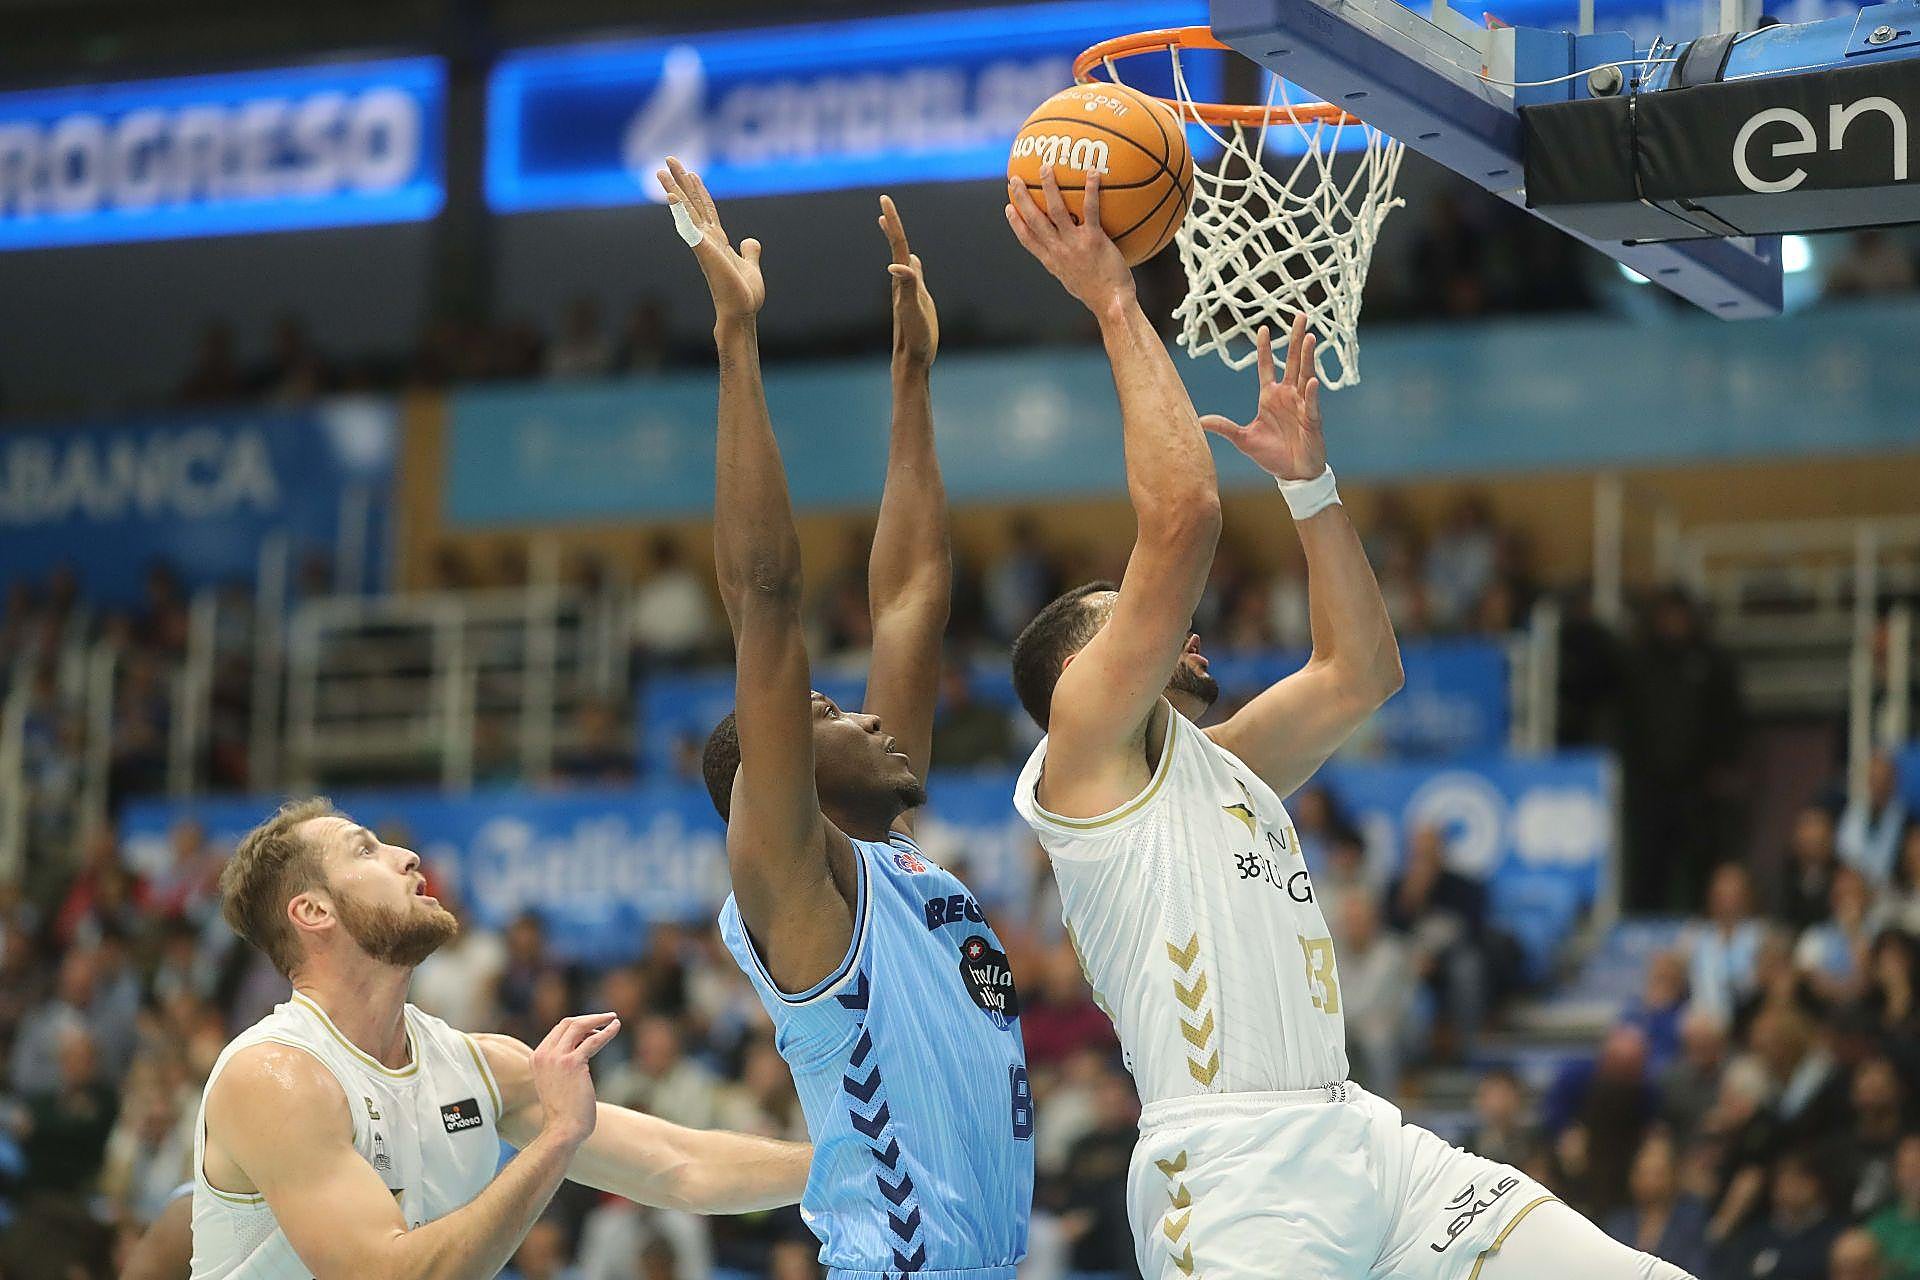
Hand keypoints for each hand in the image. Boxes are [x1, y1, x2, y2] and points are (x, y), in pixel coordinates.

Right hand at [530, 1012, 620, 1146]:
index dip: (578, 1024)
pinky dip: (607, 1031)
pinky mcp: (573, 1063)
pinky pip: (594, 1040)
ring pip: (579, 1026)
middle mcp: (544, 1054)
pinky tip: (616, 1027)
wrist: (563, 1130)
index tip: (594, 1025)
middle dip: (589, 1018)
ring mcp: (557, 1058)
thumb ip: (561, 1065)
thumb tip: (584, 1049)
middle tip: (607, 1017)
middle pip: (567, 1023)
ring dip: (599, 1020)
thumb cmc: (563, 1112)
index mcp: (537, 1058)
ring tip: (614, 1020)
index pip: (558, 1030)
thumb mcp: (555, 1082)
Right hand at [657, 157, 764, 323]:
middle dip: (681, 181)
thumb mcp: (751, 267)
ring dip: (674, 189)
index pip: (706, 209)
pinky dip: (680, 212)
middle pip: (692, 203)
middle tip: (668, 159)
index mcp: (717, 241)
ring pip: (686, 211)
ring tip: (661, 170)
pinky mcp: (704, 251)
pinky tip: (671, 196)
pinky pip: (689, 228)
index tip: (691, 172)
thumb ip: (750, 253)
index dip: (699, 190)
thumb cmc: (743, 296)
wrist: (741, 313)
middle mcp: (707, 239)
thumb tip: (750, 241)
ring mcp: (703, 244)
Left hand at [878, 195, 936, 365]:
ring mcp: (908, 290)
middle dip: (892, 223)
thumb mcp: (912, 310)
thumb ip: (906, 286)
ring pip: (901, 257)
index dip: (892, 222)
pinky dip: (910, 261)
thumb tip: (895, 264)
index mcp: (902, 280)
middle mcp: (902, 281)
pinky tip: (911, 260)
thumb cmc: (914, 337)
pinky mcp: (916, 300)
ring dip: (896, 238)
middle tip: (885, 202)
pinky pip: (912, 274)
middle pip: (897, 246)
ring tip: (887, 223)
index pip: (898, 244)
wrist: (913, 358)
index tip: (884, 200)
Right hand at [1004, 166, 1132, 314]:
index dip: (1016, 223)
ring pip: (1055, 209)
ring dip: (1048, 187)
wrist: (1111, 304)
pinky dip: (1090, 189)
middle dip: (1022, 198)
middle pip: (1034, 219)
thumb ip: (1072, 266)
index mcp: (1052, 262)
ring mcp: (1074, 244)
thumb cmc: (1099, 295)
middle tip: (1015, 180)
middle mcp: (1058, 251)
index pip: (1028, 240)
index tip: (1008, 208)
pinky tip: (1092, 172)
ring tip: (1045, 167)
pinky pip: (1090, 209)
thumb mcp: (1076, 283)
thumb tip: (1074, 258)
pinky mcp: (1093, 240)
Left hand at [1199, 316, 1325, 481]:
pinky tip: (1311, 380)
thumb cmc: (1271, 455)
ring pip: (1305, 374)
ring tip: (1309, 337)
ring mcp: (1301, 405)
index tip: (1263, 328)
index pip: (1266, 367)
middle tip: (1300, 315)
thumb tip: (1199, 420)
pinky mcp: (1312, 419)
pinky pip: (1311, 403)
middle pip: (1291, 361)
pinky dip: (1311, 393)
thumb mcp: (1243, 440)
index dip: (1265, 348)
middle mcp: (1287, 395)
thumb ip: (1224, 427)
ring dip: (1307, 357)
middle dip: (1295, 339)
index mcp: (1269, 397)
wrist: (1293, 474)